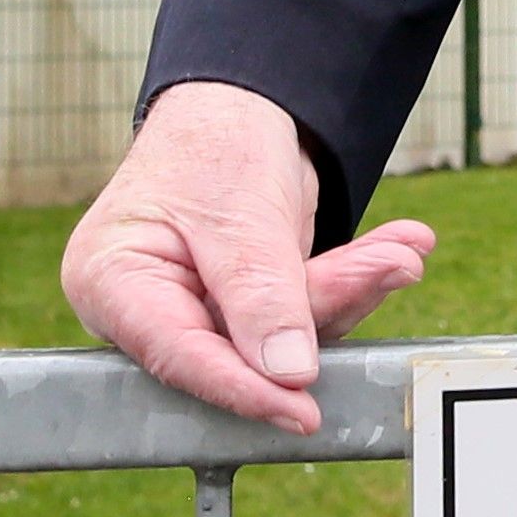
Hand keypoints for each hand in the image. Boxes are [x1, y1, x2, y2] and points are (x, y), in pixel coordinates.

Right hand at [62, 81, 440, 429]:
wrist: (237, 106)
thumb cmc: (211, 144)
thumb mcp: (236, 212)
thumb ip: (260, 293)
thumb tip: (288, 375)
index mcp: (114, 284)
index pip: (179, 356)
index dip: (243, 388)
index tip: (302, 411)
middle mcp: (149, 310)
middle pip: (241, 348)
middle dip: (326, 306)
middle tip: (394, 267)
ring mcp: (201, 313)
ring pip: (285, 335)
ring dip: (351, 290)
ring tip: (403, 251)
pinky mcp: (247, 312)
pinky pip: (304, 313)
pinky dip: (352, 280)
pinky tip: (395, 251)